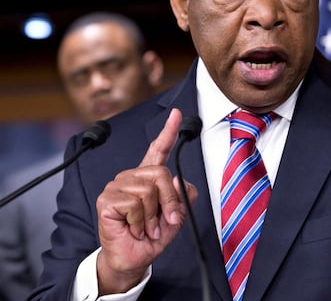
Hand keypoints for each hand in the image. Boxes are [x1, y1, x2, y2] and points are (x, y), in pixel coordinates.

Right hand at [95, 108, 197, 294]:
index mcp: (149, 177)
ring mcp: (117, 186)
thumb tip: (180, 182)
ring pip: (149, 191)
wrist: (134, 258)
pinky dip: (140, 221)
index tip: (177, 114)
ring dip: (153, 216)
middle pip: (162, 174)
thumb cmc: (152, 235)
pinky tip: (133, 228)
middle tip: (163, 221)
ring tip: (145, 226)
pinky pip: (135, 204)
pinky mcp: (107, 199)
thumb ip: (182, 197)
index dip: (168, 131)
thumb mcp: (176, 216)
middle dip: (169, 201)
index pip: (159, 149)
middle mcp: (132, 177)